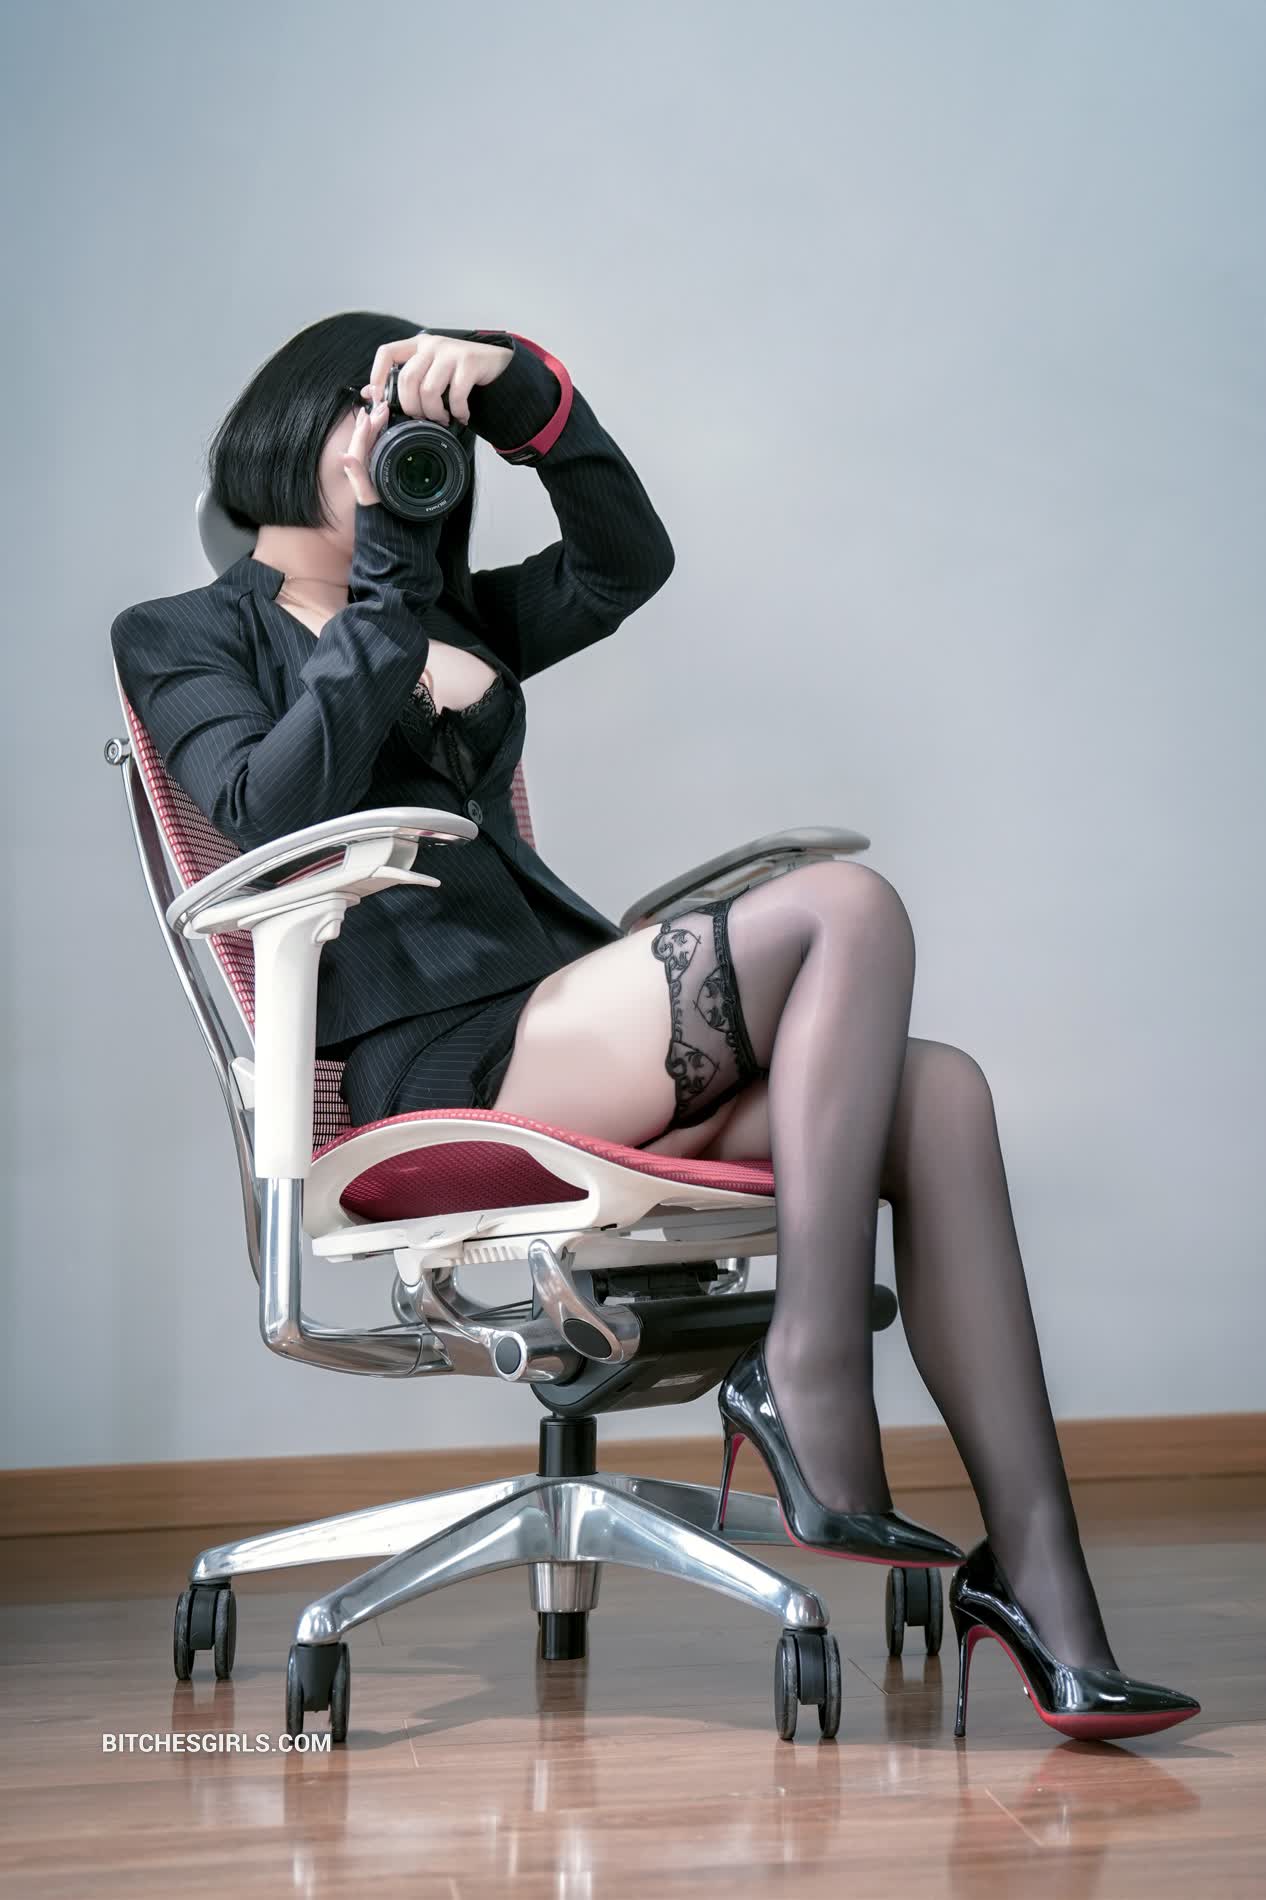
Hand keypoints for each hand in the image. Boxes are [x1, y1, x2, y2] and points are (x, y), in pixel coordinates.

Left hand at [339, 394, 393, 506]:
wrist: (381, 520)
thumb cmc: (375, 508)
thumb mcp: (366, 494)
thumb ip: (356, 475)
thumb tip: (344, 456)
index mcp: (356, 467)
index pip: (359, 442)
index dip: (364, 427)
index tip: (372, 413)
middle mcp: (359, 463)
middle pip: (364, 437)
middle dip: (372, 421)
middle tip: (382, 407)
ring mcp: (367, 464)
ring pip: (369, 439)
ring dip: (375, 424)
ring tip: (382, 411)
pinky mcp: (374, 465)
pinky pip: (374, 445)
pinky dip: (378, 433)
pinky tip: (383, 427)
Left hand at [360, 332, 513, 428]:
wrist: (500, 367)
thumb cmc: (462, 375)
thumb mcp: (431, 374)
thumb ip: (405, 381)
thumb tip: (370, 393)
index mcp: (418, 346)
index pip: (387, 353)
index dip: (378, 376)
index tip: (380, 399)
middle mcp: (432, 345)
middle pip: (406, 379)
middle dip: (412, 407)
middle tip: (422, 419)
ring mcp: (451, 352)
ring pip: (428, 389)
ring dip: (434, 412)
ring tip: (442, 419)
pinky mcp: (470, 362)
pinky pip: (455, 395)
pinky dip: (457, 412)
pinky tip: (462, 416)